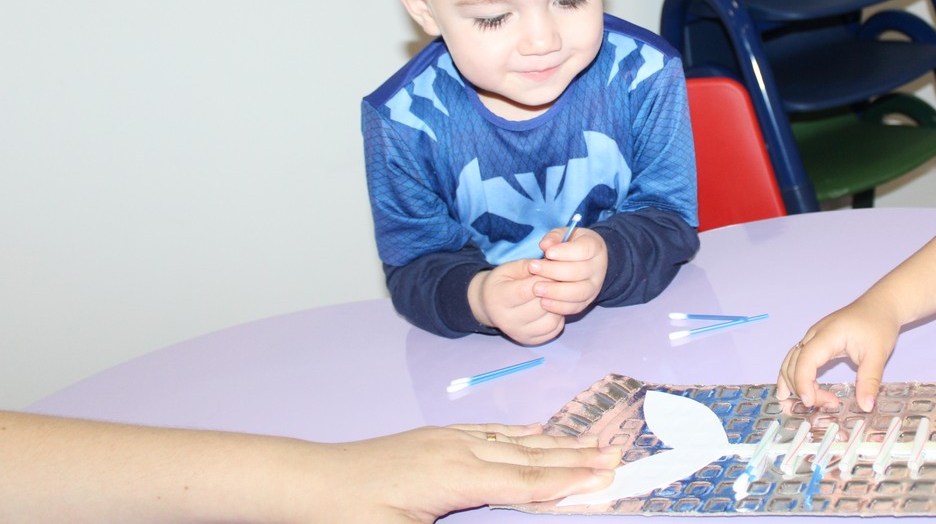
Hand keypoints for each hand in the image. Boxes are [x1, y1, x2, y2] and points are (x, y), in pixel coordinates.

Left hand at [318, 423, 620, 522]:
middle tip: (617, 454)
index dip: (569, 482)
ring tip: (591, 440)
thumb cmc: (348, 516)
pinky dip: (521, 434)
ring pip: (515, 441)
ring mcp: (447, 440)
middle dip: (576, 457)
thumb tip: (506, 514)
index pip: (526, 481)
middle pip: (530, 457)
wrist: (308, 483)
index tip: (607, 477)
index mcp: (456, 476)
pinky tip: (535, 431)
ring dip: (556, 443)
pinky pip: (490, 432)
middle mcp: (459, 450)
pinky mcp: (436, 438)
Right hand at [469, 263, 564, 344]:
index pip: (526, 291)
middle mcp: (507, 321)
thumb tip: (549, 266)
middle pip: (540, 307)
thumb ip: (527, 267)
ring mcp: (519, 333)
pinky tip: (555, 307)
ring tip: (557, 294)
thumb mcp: (508, 269)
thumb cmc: (501, 283)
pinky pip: (554, 330)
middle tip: (560, 281)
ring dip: (559, 306)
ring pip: (551, 321)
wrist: (488, 306)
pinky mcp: (530, 340)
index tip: (554, 270)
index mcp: (499, 298)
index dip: (543, 279)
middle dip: (554, 292)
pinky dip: (559, 317)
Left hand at [529, 228, 607, 315]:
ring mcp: (595, 286)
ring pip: (579, 292)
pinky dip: (559, 307)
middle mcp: (598, 268)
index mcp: (595, 247)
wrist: (587, 261)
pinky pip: (576, 307)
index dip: (565, 252)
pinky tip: (543, 302)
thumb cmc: (571, 245)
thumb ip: (555, 237)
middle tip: (532, 268)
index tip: (547, 253)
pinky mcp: (587, 301)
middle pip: (579, 272)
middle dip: (553, 271)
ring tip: (536, 288)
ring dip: (556, 292)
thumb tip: (545, 245)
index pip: (584, 250)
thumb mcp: (565, 235)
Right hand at [776, 294, 901, 411]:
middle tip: (828, 404)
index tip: (810, 402)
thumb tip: (866, 406)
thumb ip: (870, 380)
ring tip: (812, 404)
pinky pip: (796, 361)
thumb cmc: (878, 324)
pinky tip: (792, 393)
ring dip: (795, 385)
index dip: (803, 382)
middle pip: (793, 364)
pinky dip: (793, 378)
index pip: (805, 360)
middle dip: (803, 388)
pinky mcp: (815, 344)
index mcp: (827, 335)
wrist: (880, 305)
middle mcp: (813, 336)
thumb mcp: (878, 354)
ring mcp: (812, 339)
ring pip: (790, 363)